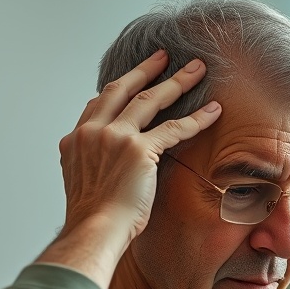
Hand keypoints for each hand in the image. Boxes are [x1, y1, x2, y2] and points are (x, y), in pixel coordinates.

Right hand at [36, 50, 222, 288]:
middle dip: (146, 70)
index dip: (118, 89)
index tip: (132, 79)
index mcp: (75, 140)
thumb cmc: (93, 221)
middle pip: (122, 90)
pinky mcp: (138, 150)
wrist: (93, 232)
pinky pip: (174, 128)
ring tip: (196, 69)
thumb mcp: (84, 185)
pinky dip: (197, 119)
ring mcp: (114, 137)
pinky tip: (214, 110)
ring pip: (150, 100)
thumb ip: (94, 167)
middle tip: (163, 56)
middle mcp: (92, 132)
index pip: (97, 104)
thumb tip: (107, 169)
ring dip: (176, 82)